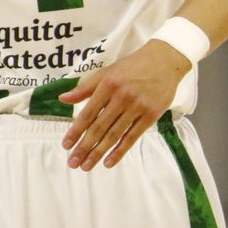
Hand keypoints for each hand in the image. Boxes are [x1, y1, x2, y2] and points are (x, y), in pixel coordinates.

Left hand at [61, 39, 191, 170]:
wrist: (164, 61)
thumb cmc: (132, 66)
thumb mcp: (106, 72)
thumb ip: (85, 88)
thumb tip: (62, 99)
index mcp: (108, 85)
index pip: (88, 113)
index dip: (76, 130)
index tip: (66, 145)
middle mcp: (121, 97)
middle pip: (99, 127)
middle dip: (84, 147)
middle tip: (73, 162)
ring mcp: (137, 107)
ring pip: (114, 135)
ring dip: (99, 152)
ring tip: (86, 166)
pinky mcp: (150, 116)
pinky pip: (132, 137)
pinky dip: (120, 151)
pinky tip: (108, 162)